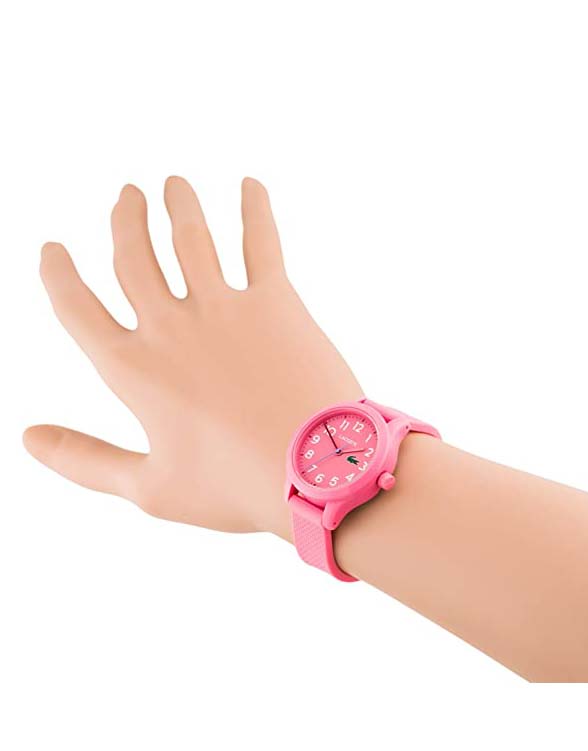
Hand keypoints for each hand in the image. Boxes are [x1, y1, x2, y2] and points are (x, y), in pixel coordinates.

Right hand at [23, 177, 361, 538]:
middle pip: (133, 257)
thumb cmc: (236, 487)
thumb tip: (28, 438)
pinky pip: (261, 242)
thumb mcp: (150, 488)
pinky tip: (250, 185)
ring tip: (173, 184)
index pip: (77, 308)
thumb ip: (85, 460)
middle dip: (124, 221)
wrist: (317, 470)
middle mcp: (171, 328)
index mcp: (134, 371)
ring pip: (190, 238)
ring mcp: (225, 309)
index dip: (59, 275)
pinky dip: (254, 210)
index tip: (52, 248)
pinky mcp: (277, 302)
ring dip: (178, 205)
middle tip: (126, 195)